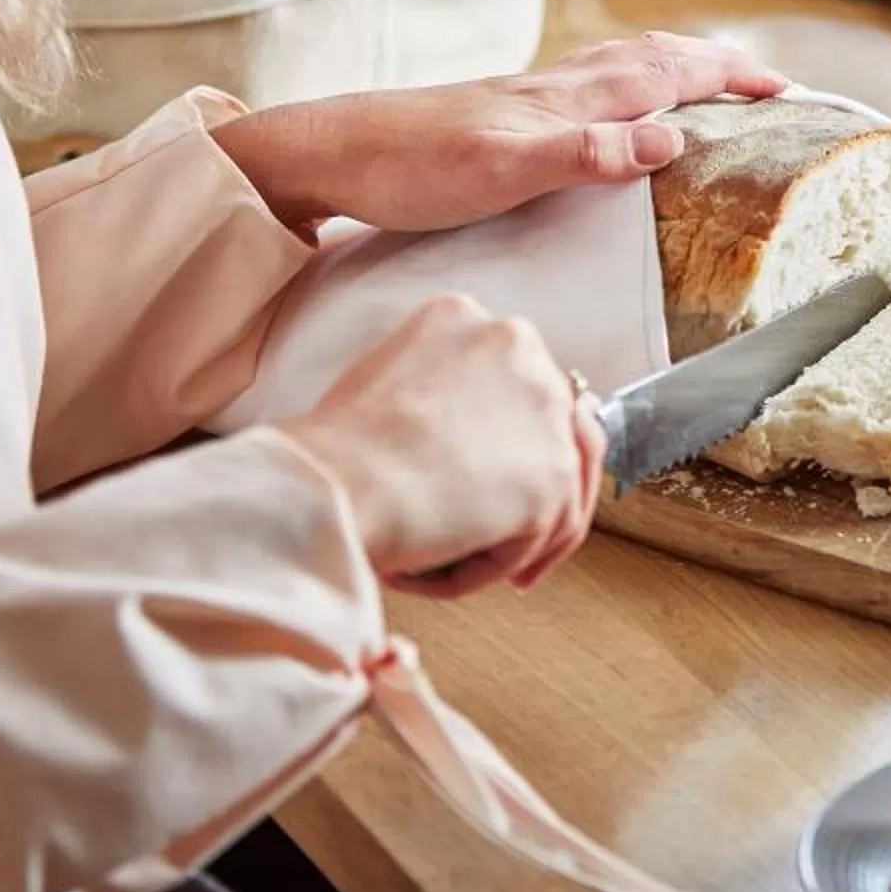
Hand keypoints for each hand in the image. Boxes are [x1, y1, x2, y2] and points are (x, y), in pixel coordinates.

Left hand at [217, 31, 787, 231]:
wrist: (328, 153)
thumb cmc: (410, 167)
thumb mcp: (503, 172)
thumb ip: (588, 154)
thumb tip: (672, 137)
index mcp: (569, 98)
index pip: (670, 75)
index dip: (731, 79)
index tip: (787, 91)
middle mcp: (556, 87)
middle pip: (655, 57)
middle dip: (717, 64)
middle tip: (768, 83)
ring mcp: (530, 97)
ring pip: (623, 66)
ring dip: (677, 66)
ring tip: (711, 80)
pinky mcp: (505, 114)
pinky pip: (594, 87)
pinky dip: (633, 85)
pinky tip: (617, 109)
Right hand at [280, 295, 606, 596]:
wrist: (336, 485)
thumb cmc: (333, 455)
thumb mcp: (381, 387)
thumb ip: (437, 398)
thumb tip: (462, 447)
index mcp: (467, 319)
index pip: (516, 379)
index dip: (504, 438)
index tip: (482, 478)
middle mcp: (515, 345)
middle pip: (556, 425)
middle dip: (533, 486)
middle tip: (498, 532)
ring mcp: (543, 407)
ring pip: (557, 485)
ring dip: (517, 535)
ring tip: (474, 570)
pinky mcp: (553, 472)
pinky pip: (540, 534)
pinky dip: (496, 562)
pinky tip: (452, 572)